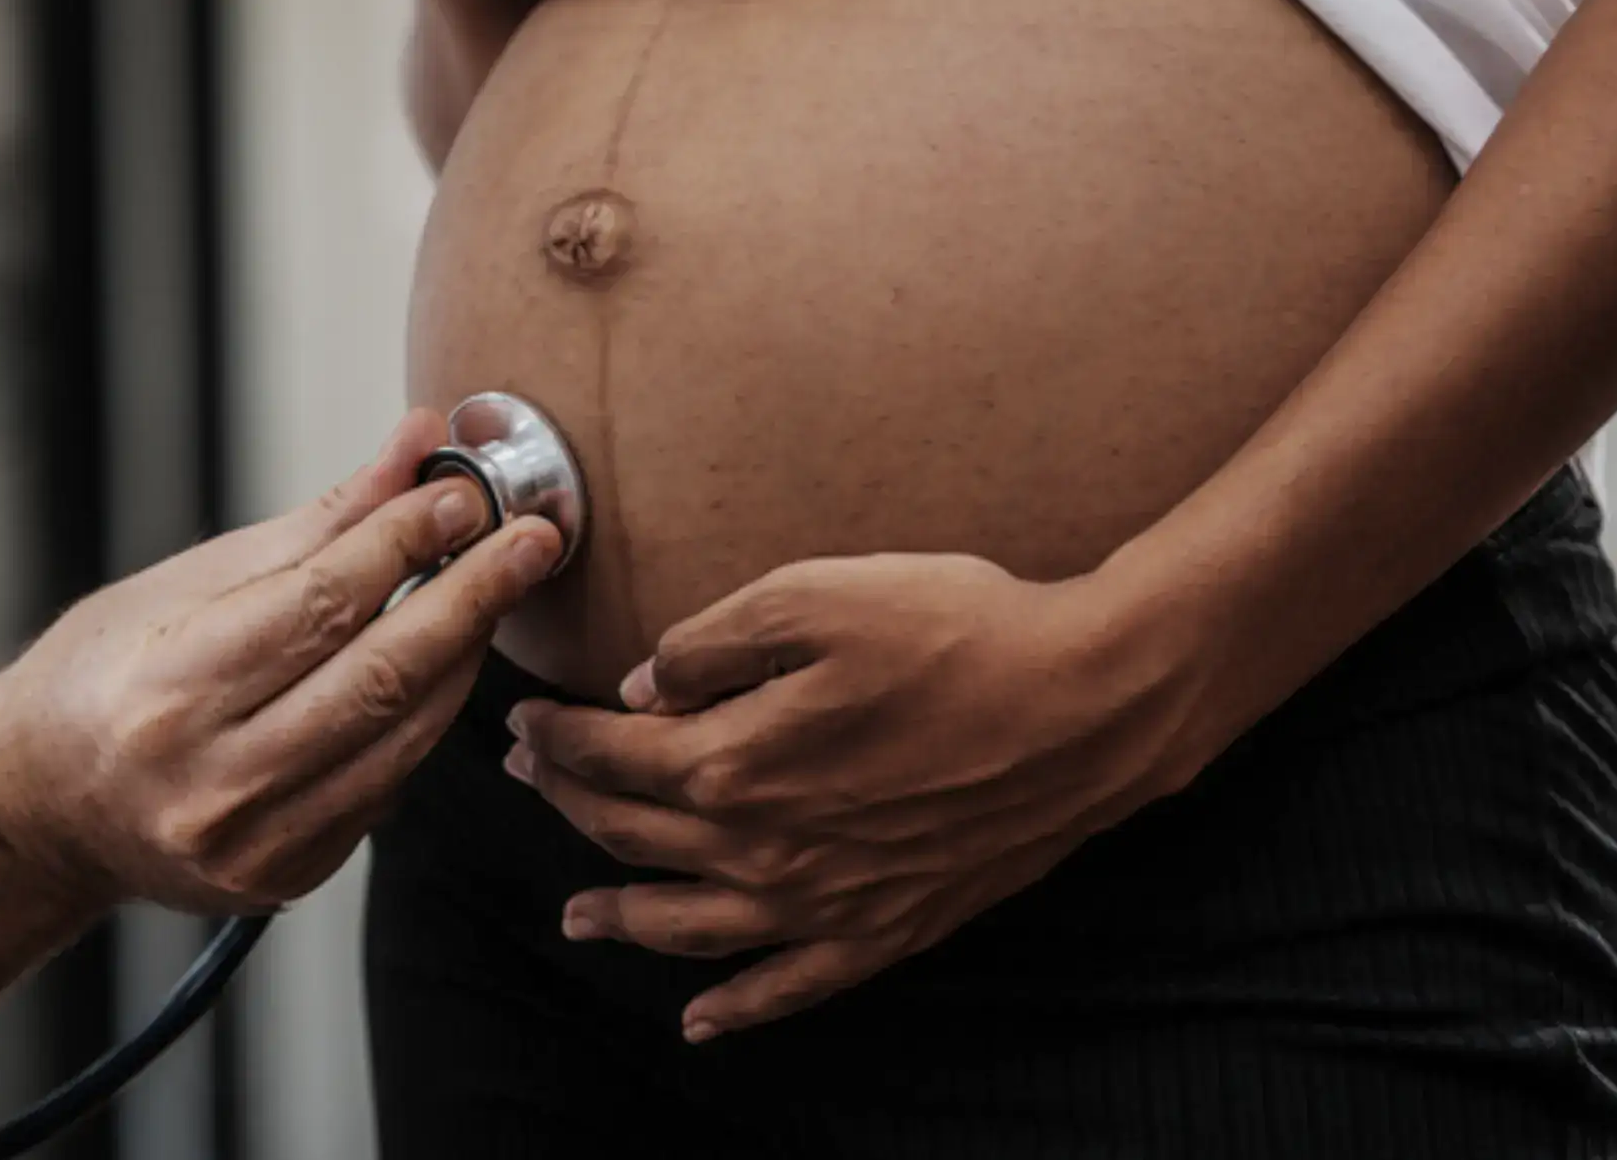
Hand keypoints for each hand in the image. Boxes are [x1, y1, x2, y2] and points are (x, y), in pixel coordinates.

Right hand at [0, 409, 562, 914]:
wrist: (42, 809)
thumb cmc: (106, 675)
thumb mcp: (189, 581)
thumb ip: (320, 524)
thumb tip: (416, 447)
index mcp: (167, 692)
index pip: (319, 605)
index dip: (404, 544)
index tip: (463, 494)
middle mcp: (211, 781)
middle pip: (380, 676)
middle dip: (471, 596)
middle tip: (530, 537)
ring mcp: (253, 844)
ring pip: (402, 736)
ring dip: (465, 656)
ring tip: (500, 587)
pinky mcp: (288, 879)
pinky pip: (388, 783)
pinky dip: (425, 717)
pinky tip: (443, 663)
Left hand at [506, 553, 1214, 1041]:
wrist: (1086, 705)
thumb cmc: (959, 632)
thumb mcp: (821, 595)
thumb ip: (717, 639)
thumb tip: (644, 681)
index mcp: (737, 760)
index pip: (616, 755)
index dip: (562, 737)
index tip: (529, 720)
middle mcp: (766, 847)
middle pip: (635, 836)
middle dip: (571, 805)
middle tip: (533, 780)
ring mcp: (826, 901)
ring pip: (690, 926)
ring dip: (622, 918)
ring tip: (577, 914)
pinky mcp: (887, 930)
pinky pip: (789, 988)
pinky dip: (736, 1010)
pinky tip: (701, 1021)